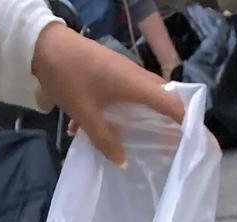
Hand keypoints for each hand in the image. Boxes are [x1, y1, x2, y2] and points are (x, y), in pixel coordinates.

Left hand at [32, 21, 184, 164]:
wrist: (43, 44)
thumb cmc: (67, 76)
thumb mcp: (84, 113)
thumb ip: (104, 140)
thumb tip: (122, 162)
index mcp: (134, 84)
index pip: (172, 104)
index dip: (187, 124)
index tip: (193, 144)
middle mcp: (135, 75)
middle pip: (165, 99)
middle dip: (172, 124)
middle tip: (174, 149)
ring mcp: (124, 71)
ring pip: (148, 96)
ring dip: (152, 118)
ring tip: (151, 143)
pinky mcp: (113, 71)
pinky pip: (131, 92)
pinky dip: (133, 110)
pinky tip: (117, 128)